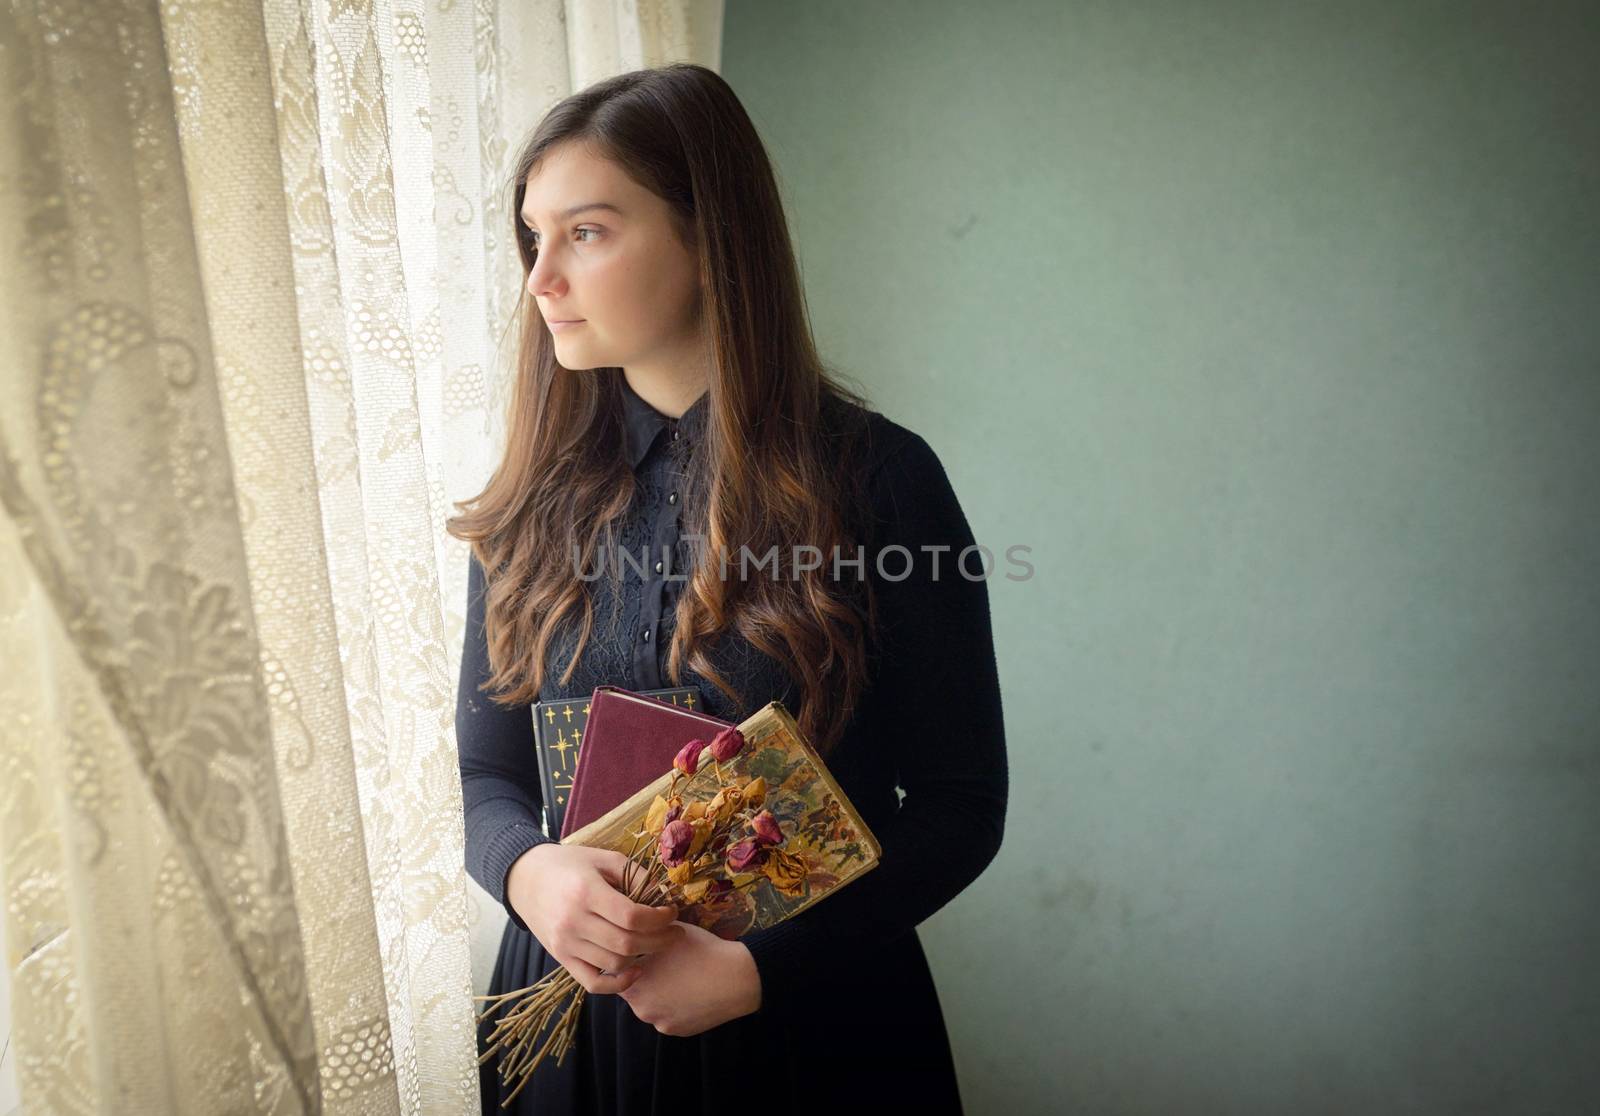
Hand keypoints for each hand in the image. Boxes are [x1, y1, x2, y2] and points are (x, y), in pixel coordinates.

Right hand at [505, 843, 681, 994]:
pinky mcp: (561, 958)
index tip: (673, 912)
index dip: (660, 918)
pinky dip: (618, 983)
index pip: (632, 916)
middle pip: (627, 943)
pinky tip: (636, 969)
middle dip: (660, 940)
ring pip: (615, 963)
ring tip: (657, 942)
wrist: (525, 878)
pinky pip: (593, 983)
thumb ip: (634, 874)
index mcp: (586, 892)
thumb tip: (664, 894)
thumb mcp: (602, 858)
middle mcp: (574, 921)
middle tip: (675, 931)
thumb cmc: (569, 865)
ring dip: (644, 956)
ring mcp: (565, 944)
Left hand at [618, 920, 762, 1036]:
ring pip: (653, 1005)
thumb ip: (647, 934)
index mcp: (633, 984)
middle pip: (634, 991)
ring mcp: (660, 1023)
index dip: (629, 960)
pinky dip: (677, 1005)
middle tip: (666, 963)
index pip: (618, 973)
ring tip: (682, 976)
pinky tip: (692, 990)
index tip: (643, 952)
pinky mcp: (679, 1031)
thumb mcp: (669, 934)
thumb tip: (638, 928)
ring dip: (661, 993)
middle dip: (645, 978)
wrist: (735, 978)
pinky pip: (670, 1016)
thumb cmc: (701, 951)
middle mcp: (641, 1009)